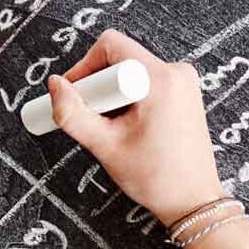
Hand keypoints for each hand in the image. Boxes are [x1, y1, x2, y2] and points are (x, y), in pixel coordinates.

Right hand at [48, 30, 224, 226]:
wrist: (193, 202)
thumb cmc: (157, 178)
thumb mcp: (105, 146)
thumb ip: (72, 114)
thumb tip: (55, 86)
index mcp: (160, 79)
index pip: (109, 47)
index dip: (84, 70)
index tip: (75, 98)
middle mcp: (177, 72)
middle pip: (120, 58)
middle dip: (99, 88)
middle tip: (95, 122)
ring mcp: (184, 81)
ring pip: (131, 72)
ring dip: (113, 97)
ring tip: (116, 130)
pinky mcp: (185, 92)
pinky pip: (146, 83)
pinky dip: (130, 100)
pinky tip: (131, 129)